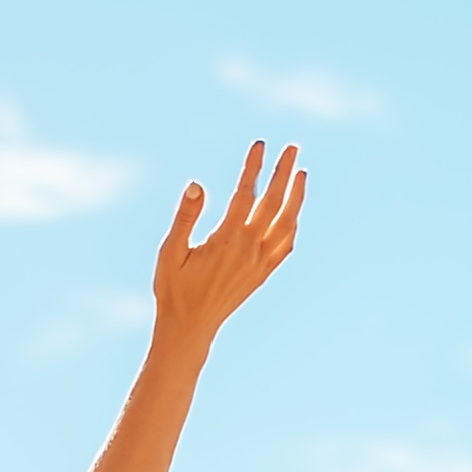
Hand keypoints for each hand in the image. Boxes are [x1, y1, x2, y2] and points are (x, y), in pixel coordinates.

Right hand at [146, 143, 306, 348]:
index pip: (245, 194)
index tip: (260, 144)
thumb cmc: (174, 288)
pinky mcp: (263, 274)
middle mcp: (248, 250)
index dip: (254, 167)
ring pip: (287, 224)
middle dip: (284, 173)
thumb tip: (198, 184)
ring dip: (297, 197)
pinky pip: (285, 247)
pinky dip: (293, 226)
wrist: (190, 327)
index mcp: (225, 240)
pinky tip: (294, 213)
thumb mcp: (170, 251)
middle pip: (273, 203)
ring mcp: (259, 263)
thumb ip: (186, 217)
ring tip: (301, 173)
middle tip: (293, 147)